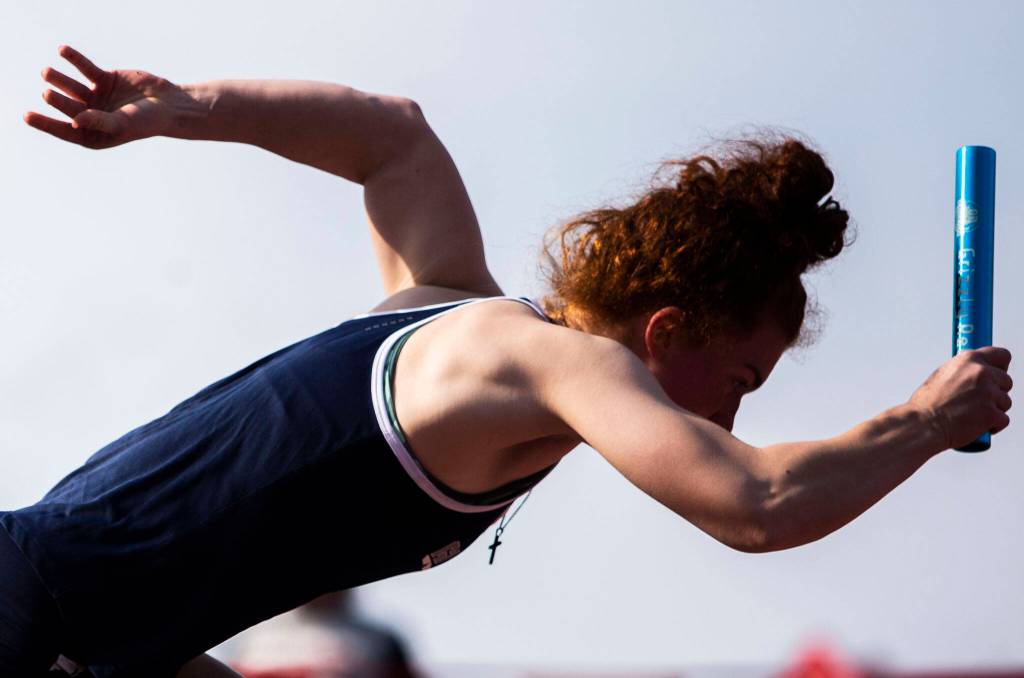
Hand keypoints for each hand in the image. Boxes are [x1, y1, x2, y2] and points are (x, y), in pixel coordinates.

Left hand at [24, 45, 198, 148]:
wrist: (169, 104)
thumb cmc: (148, 121)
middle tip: (46, 94)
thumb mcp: (122, 124)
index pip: (65, 129)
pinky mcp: (104, 79)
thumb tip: (74, 120)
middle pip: (68, 106)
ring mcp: (97, 97)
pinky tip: (63, 50)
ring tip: (46, 72)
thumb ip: (98, 122)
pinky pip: (85, 68)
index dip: (45, 123)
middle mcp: (92, 116)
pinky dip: (74, 59)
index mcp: (94, 134)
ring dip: (58, 79)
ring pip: (71, 86)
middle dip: (57, 101)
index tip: (27, 115)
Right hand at [907, 346, 1012, 449]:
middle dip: (996, 392)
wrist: (922, 424)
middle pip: (1006, 381)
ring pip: (1005, 402)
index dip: (1000, 367)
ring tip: (973, 415)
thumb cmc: (927, 404)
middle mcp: (981, 372)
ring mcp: (988, 393)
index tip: (997, 374)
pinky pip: (1003, 419)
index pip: (1002, 355)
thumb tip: (976, 372)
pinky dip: (994, 426)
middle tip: (979, 402)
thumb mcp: (942, 375)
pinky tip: (978, 427)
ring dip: (994, 409)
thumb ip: (964, 371)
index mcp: (968, 359)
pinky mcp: (992, 413)